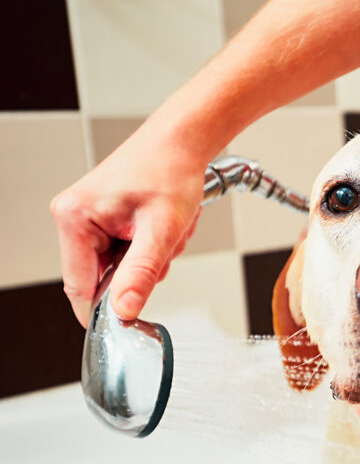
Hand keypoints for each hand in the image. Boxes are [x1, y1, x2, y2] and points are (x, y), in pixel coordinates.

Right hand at [50, 127, 204, 325]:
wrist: (182, 141)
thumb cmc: (170, 170)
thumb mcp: (162, 230)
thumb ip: (141, 273)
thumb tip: (124, 311)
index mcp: (74, 219)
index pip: (79, 287)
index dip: (106, 310)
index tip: (130, 322)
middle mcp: (73, 216)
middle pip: (103, 277)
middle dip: (140, 270)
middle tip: (164, 245)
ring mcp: (87, 217)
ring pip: (119, 265)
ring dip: (150, 256)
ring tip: (166, 227)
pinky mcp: (102, 216)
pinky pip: (125, 250)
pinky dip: (150, 245)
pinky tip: (161, 224)